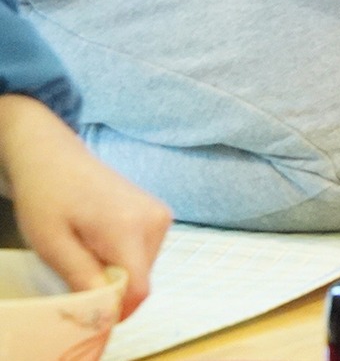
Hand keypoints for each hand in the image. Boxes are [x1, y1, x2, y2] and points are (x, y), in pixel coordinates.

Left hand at [0, 95, 169, 317]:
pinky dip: (123, 258)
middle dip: (111, 287)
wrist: (54, 158)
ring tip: (86, 248)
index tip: (90, 310)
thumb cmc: (47, 197)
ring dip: (116, 272)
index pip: (140, 289)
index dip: (117, 311)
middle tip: (77, 268)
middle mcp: (157, 221)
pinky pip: (145, 253)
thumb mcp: (52, 245)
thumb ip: (82, 278)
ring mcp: (161, 214)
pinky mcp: (159, 213)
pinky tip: (99, 239)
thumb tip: (105, 313)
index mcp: (131, 228)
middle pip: (141, 280)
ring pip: (144, 268)